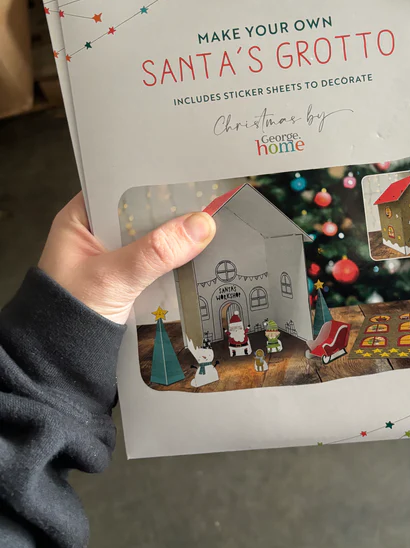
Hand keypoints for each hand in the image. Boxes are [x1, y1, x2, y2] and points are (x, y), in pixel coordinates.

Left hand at [39, 193, 215, 324]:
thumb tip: (200, 225)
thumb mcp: (113, 277)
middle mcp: (97, 234)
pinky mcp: (128, 279)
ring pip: (153, 240)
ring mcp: (114, 258)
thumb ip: (154, 252)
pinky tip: (198, 260)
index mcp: (81, 218)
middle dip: (173, 215)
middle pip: (143, 213)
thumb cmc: (67, 315)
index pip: (124, 188)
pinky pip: (157, 263)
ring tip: (211, 233)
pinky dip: (175, 264)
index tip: (191, 185)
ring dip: (177, 242)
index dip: (156, 184)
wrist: (59, 362)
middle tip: (209, 209)